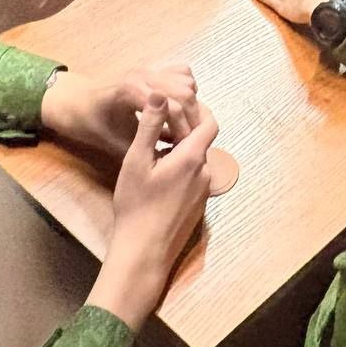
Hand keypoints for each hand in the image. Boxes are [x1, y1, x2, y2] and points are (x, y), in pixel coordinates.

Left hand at [41, 62, 200, 161]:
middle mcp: (143, 74)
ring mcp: (149, 68)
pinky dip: (188, 90)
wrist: (78, 104)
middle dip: (192, 118)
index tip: (185, 148)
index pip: (172, 107)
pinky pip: (182, 73)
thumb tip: (178, 156)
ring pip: (187, 82)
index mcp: (132, 91)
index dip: (183, 130)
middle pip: (185, 92)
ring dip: (192, 105)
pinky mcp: (153, 67)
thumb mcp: (119, 145)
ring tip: (186, 126)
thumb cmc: (95, 127)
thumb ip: (148, 147)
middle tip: (191, 140)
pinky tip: (180, 110)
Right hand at [86, 94, 217, 330]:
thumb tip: (159, 94)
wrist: (145, 252)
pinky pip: (195, 177)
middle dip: (186, 128)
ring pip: (198, 160)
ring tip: (156, 147)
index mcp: (193, 157)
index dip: (197, 109)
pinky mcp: (198, 206)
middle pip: (204, 140)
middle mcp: (206, 173)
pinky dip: (183, 167)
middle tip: (162, 122)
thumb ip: (150, 126)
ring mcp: (204, 192)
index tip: (177, 103)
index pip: (209, 122)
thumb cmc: (137, 204)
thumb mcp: (137, 161)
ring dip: (183, 149)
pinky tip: (160, 174)